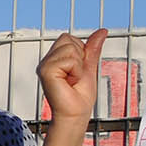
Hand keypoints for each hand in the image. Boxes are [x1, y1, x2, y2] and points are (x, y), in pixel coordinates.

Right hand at [36, 28, 105, 145]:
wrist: (76, 113)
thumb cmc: (80, 97)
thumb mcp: (89, 67)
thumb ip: (92, 48)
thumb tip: (101, 32)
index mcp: (55, 58)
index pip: (68, 38)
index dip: (80, 51)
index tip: (77, 70)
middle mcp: (47, 61)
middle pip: (67, 38)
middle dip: (78, 55)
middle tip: (74, 75)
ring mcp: (44, 66)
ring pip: (69, 47)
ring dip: (77, 65)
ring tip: (72, 79)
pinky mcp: (46, 71)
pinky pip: (68, 60)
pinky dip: (74, 71)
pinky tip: (69, 82)